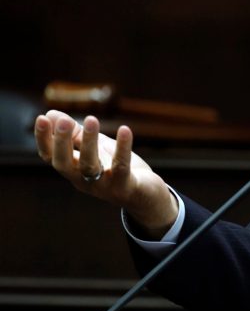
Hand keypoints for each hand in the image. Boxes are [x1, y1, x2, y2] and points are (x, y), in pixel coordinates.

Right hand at [35, 110, 178, 238]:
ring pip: (91, 165)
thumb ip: (75, 134)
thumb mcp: (95, 149)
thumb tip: (50, 113)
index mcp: (74, 171)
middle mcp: (84, 180)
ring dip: (89, 142)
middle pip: (65, 164)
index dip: (44, 140)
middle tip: (64, 121)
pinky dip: (122, 148)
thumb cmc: (116, 170)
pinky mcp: (125, 186)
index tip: (41, 118)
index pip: (51, 157)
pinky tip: (125, 129)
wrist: (146, 197)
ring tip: (91, 119)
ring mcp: (104, 186)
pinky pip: (122, 166)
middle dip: (62, 143)